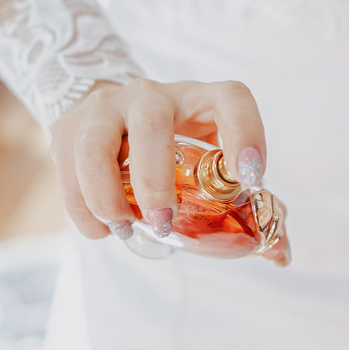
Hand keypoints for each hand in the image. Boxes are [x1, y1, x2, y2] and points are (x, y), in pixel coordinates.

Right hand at [50, 78, 284, 260]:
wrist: (109, 112)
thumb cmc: (176, 146)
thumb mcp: (210, 162)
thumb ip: (246, 206)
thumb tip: (280, 254)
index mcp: (201, 100)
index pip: (231, 98)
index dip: (245, 131)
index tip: (250, 176)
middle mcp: (153, 95)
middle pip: (151, 124)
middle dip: (155, 181)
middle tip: (163, 224)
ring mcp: (106, 109)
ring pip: (96, 146)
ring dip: (107, 197)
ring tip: (125, 229)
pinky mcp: (69, 130)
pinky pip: (68, 172)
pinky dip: (84, 211)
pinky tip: (103, 230)